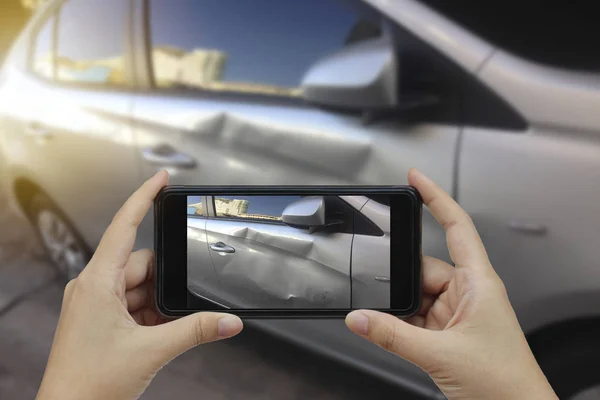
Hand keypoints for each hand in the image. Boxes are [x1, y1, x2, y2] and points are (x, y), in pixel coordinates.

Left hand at [36, 171, 242, 399]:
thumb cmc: (88, 384)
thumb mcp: (152, 350)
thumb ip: (196, 331)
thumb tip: (228, 321)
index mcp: (96, 282)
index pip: (123, 226)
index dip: (144, 198)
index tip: (161, 179)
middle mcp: (93, 287)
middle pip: (142, 264)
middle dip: (164, 283)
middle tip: (174, 308)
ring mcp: (95, 304)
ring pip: (139, 287)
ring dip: (157, 305)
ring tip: (161, 332)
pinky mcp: (100, 319)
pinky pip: (133, 305)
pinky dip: (150, 316)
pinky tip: (156, 334)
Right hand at [345, 169, 556, 399]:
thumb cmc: (504, 382)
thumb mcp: (440, 354)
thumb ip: (393, 335)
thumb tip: (358, 318)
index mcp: (478, 282)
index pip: (456, 226)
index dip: (436, 198)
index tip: (416, 178)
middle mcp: (468, 292)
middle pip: (423, 267)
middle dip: (401, 281)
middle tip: (383, 296)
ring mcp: (457, 312)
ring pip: (416, 294)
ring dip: (401, 309)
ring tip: (394, 326)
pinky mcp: (447, 331)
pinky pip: (416, 315)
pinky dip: (402, 323)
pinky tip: (396, 333)